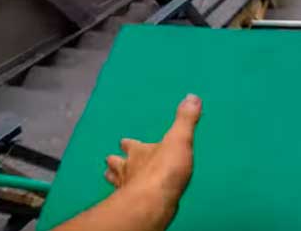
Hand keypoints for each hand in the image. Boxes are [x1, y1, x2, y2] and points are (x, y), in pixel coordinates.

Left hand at [104, 94, 200, 223]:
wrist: (153, 201)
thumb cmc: (166, 169)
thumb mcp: (180, 139)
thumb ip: (186, 120)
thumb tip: (192, 96)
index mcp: (139, 151)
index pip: (129, 145)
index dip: (127, 144)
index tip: (122, 141)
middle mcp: (128, 168)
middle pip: (116, 163)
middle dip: (114, 161)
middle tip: (109, 160)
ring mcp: (126, 187)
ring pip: (115, 180)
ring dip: (113, 177)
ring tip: (108, 175)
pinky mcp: (129, 204)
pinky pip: (122, 198)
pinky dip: (122, 195)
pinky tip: (123, 197)